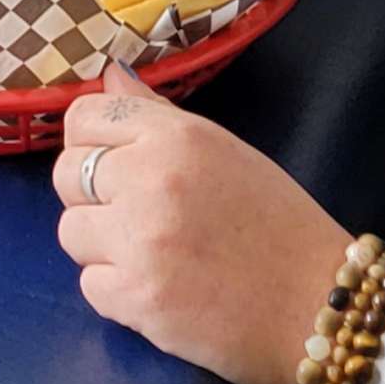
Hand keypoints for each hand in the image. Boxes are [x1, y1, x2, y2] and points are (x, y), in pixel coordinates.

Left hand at [52, 63, 351, 383]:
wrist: (319, 306)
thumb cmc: (277, 225)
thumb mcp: (224, 153)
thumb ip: (159, 118)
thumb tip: (108, 78)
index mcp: (177, 137)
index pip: (84, 118)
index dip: (91, 143)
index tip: (116, 167)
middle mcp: (150, 179)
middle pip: (65, 174)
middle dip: (93, 197)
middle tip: (139, 218)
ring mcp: (138, 240)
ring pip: (70, 231)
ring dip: (102, 247)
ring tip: (154, 256)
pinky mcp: (133, 297)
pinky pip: (89, 285)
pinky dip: (116, 292)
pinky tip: (160, 290)